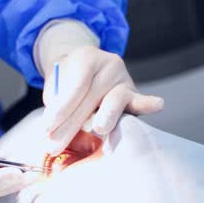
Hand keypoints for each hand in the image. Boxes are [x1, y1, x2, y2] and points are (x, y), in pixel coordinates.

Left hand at [43, 45, 162, 152]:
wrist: (85, 69)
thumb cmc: (68, 82)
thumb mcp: (56, 85)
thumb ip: (56, 102)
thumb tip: (53, 131)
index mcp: (87, 57)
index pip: (75, 86)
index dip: (61, 109)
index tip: (47, 128)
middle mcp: (109, 64)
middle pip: (91, 96)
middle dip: (71, 124)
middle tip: (54, 145)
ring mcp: (124, 79)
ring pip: (115, 100)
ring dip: (105, 116)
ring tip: (97, 129)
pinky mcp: (134, 95)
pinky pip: (140, 101)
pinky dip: (148, 104)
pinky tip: (157, 105)